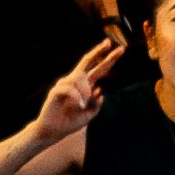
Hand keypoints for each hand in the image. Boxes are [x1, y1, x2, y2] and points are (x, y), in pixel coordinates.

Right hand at [38, 33, 125, 147]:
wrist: (53, 132)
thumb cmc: (70, 122)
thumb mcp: (89, 115)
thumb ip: (97, 105)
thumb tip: (100, 91)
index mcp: (85, 86)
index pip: (98, 69)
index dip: (108, 59)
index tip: (121, 49)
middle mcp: (74, 82)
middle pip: (88, 62)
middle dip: (99, 52)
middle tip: (109, 42)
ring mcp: (64, 85)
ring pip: (79, 79)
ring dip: (85, 92)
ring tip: (84, 105)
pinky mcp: (56, 91)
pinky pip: (70, 89)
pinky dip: (77, 98)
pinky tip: (79, 106)